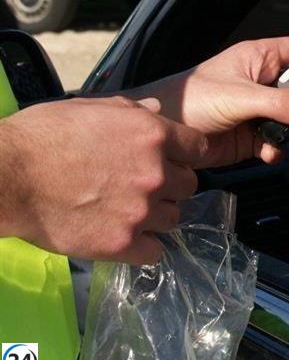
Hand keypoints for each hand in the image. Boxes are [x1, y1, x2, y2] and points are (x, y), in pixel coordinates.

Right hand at [0, 97, 207, 263]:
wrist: (8, 176)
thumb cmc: (44, 135)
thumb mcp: (92, 107)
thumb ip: (132, 111)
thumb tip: (156, 110)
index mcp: (152, 135)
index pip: (198, 148)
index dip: (185, 153)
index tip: (173, 158)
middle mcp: (155, 173)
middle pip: (189, 185)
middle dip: (171, 184)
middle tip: (146, 185)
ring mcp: (141, 211)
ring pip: (173, 218)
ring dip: (157, 215)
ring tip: (131, 211)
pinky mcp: (122, 243)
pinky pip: (155, 252)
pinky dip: (145, 246)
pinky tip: (127, 236)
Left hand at [127, 37, 288, 166]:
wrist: (161, 138)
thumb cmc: (189, 99)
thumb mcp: (239, 96)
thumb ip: (278, 103)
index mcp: (259, 58)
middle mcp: (262, 82)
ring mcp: (257, 110)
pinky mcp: (250, 136)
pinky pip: (276, 141)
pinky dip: (278, 148)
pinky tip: (271, 152)